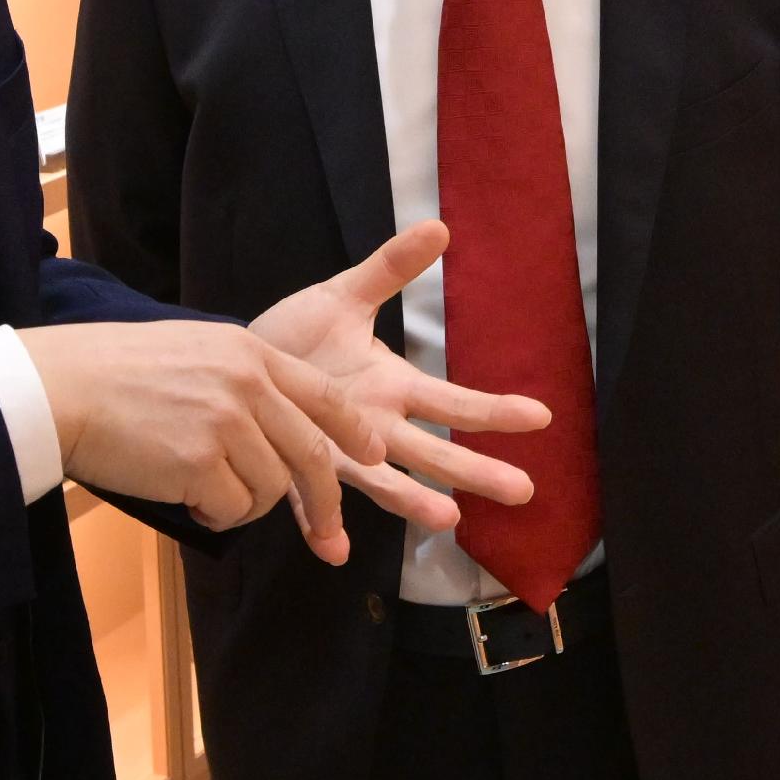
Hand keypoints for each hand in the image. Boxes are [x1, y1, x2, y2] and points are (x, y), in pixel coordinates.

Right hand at [26, 316, 384, 560]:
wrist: (61, 388)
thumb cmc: (115, 373)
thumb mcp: (194, 351)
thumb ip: (241, 379)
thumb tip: (275, 427)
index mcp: (249, 352)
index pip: (323, 393)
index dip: (353, 429)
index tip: (374, 454)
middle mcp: (247, 384)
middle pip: (312, 454)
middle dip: (325, 502)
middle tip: (327, 534)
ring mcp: (226, 423)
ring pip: (271, 489)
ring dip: (245, 506)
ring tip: (204, 495)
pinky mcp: (200, 462)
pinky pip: (233, 510)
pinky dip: (216, 517)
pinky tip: (187, 502)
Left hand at [248, 219, 551, 532]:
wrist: (238, 363)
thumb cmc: (297, 336)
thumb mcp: (344, 296)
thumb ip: (390, 268)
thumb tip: (439, 226)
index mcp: (392, 388)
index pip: (453, 402)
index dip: (494, 410)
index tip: (540, 416)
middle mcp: (375, 429)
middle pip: (434, 451)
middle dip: (476, 469)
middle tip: (523, 490)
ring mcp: (338, 452)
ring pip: (385, 482)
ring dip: (414, 500)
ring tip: (449, 519)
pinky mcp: (297, 466)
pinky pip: (310, 500)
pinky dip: (322, 527)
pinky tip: (335, 552)